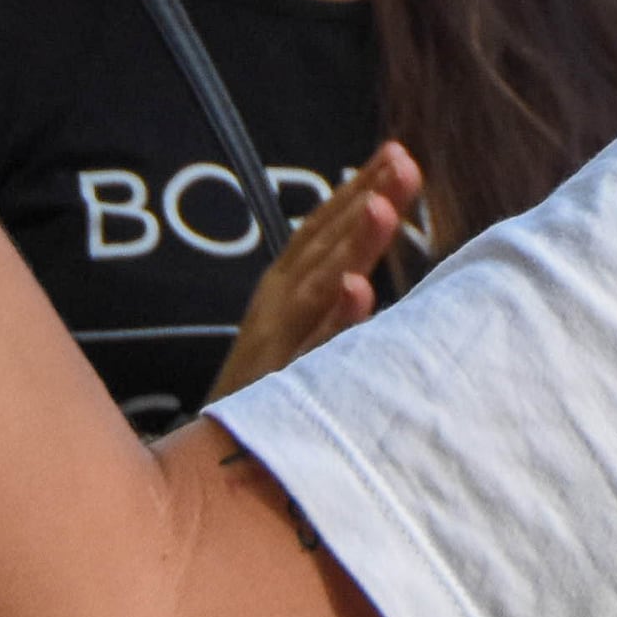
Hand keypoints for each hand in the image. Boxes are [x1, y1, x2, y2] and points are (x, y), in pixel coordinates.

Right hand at [207, 143, 420, 400]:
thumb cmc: (269, 394)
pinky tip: (358, 289)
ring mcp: (278, 347)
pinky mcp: (280, 389)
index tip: (397, 152)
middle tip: (402, 161)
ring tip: (382, 206)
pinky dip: (335, 319)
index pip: (324, 229)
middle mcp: (278, 308)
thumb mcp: (300, 331)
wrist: (213, 464)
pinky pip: (314, 352)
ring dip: (351, 246)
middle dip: (364, 201)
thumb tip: (375, 251)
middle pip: (326, 246)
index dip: (357, 189)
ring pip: (321, 289)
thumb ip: (333, 294)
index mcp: (284, 289)